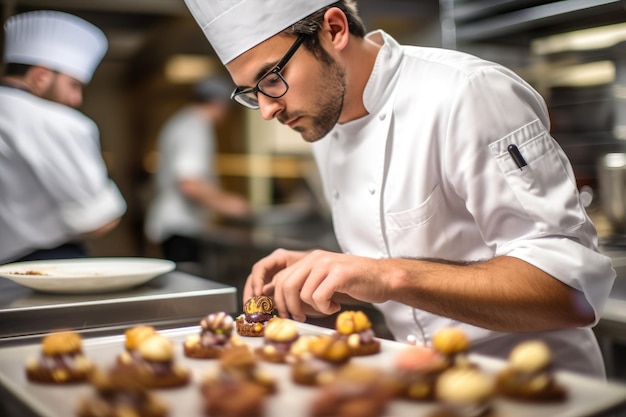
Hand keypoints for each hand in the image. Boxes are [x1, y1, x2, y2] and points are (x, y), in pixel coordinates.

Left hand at [245, 248, 390, 321]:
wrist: (383, 278)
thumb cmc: (354, 283)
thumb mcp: (325, 280)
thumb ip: (306, 285)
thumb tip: (283, 304)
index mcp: (310, 259)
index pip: (280, 278)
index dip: (278, 299)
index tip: (286, 314)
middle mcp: (316, 258)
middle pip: (286, 286)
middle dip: (290, 307)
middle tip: (301, 318)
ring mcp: (327, 264)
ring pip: (304, 294)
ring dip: (315, 308)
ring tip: (329, 307)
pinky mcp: (339, 274)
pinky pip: (320, 297)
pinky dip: (326, 308)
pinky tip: (337, 305)